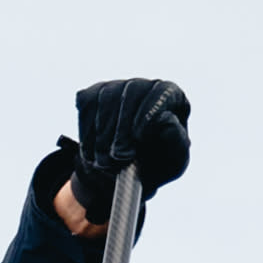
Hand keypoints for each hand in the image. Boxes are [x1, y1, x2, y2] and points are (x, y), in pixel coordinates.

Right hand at [34, 74, 191, 231]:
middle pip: (131, 91)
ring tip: (106, 162)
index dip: (149, 113)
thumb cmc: (156, 165)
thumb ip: (175, 141)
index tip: (140, 138)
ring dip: (103, 134)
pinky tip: (94, 152)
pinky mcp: (94, 94)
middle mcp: (146, 86)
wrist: (124, 176)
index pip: (163, 91)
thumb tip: (166, 120)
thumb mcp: (174, 161)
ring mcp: (118, 87)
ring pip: (107, 97)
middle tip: (119, 158)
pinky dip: (88, 132)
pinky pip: (87, 104)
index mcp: (172, 97)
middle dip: (123, 128)